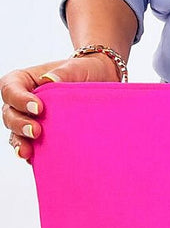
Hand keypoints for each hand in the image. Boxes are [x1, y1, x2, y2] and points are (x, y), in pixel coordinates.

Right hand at [1, 52, 119, 163]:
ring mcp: (30, 121)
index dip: (19, 99)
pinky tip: (37, 160)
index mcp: (24, 81)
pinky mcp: (42, 138)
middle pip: (9, 114)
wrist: (103, 84)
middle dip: (19, 124)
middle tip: (36, 131)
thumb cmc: (85, 71)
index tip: (38, 108)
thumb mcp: (77, 68)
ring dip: (20, 143)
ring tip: (28, 152)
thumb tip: (48, 79)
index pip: (10, 89)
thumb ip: (63, 72)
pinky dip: (32, 155)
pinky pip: (31, 148)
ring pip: (15, 133)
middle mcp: (22, 103)